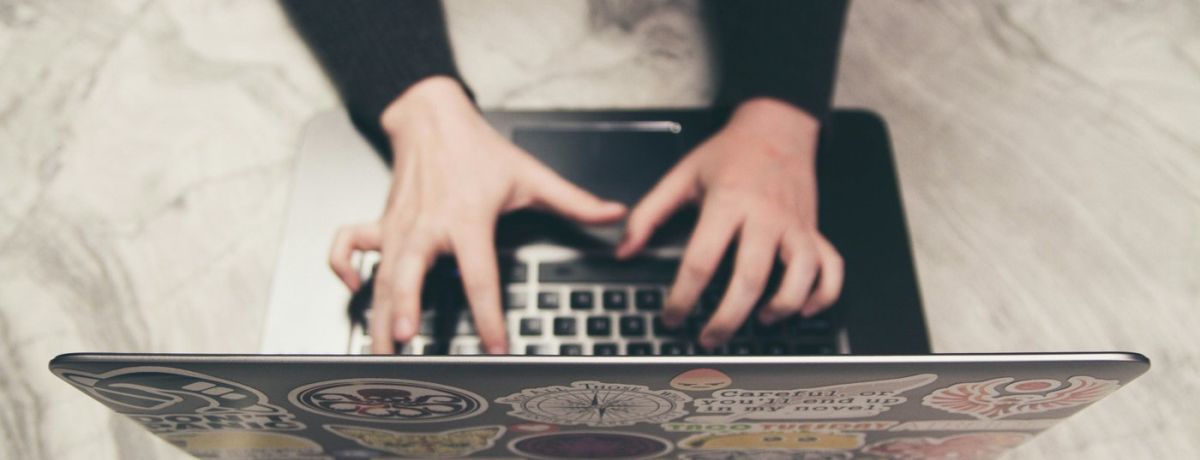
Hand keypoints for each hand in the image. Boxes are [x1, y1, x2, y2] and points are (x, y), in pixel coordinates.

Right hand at [329, 76, 625, 354]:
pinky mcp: (381, 222)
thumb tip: (614, 215)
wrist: (431, 115)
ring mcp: (399, 226)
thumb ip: (574, 201)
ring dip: (375, 309)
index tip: (494, 345)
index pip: (480, 276)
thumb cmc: (478, 150)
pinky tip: (351, 290)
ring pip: (380, 272)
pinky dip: (342, 266)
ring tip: (376, 348)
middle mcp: (427, 225)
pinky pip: (348, 245)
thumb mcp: (530, 174)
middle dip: (403, 307)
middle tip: (403, 341)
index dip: (488, 314)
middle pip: (411, 273)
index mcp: (466, 219)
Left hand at [616, 98, 843, 349]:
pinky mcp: (815, 230)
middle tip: (709, 338)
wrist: (776, 127)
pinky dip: (823, 294)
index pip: (702, 261)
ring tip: (759, 322)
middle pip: (750, 278)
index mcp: (729, 202)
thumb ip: (649, 214)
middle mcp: (766, 216)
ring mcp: (796, 225)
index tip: (672, 317)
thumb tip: (624, 250)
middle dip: (727, 318)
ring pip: (800, 276)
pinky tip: (803, 309)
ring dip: (781, 306)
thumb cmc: (729, 154)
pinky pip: (831, 268)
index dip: (683, 297)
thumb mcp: (682, 176)